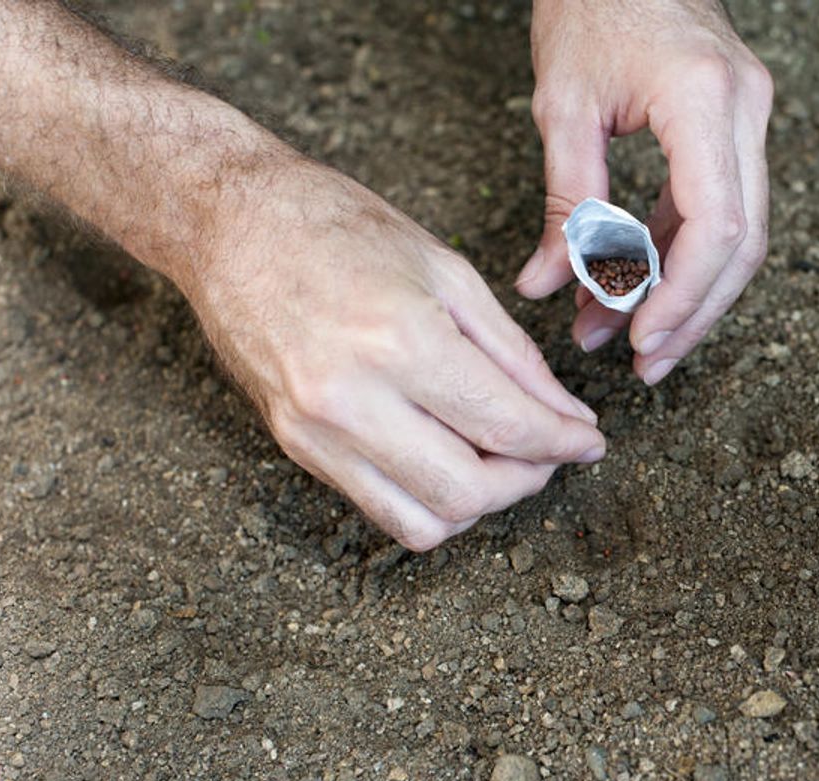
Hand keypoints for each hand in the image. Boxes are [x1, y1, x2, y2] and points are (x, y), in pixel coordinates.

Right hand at [192, 160, 604, 550]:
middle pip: (470, 490)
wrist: (228, 221)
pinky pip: (381, 510)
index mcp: (401, 338)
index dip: (564, 442)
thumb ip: (513, 354)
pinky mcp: (294, 447)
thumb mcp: (446, 271)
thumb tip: (563, 413)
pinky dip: (431, 504)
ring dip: (481, 503)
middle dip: (529, 479)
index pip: (507, 424)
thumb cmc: (337, 226)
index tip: (590, 440)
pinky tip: (449, 462)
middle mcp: (352, 398)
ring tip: (501, 460)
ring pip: (426, 520)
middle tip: (550, 450)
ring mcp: (315, 431)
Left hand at [517, 0, 773, 384]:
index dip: (684, 298)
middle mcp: (744, 110)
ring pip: (739, 234)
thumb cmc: (591, 4)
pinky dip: (679, 253)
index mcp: (703, 100)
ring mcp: (749, 117)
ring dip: (686, 293)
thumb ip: (564, 203)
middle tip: (642, 364)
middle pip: (742, 245)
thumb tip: (545, 285)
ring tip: (623, 335)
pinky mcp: (734, 126)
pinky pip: (721, 207)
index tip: (642, 342)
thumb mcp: (563, 106)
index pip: (717, 226)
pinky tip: (634, 285)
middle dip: (692, 314)